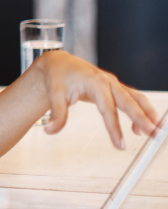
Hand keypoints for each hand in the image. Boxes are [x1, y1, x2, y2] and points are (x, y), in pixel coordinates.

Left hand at [33, 50, 159, 147]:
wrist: (59, 63)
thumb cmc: (58, 77)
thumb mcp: (54, 95)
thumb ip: (56, 115)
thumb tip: (50, 131)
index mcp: (94, 82)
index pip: (107, 108)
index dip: (114, 127)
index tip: (120, 144)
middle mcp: (108, 81)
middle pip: (129, 101)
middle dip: (143, 119)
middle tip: (153, 135)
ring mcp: (113, 83)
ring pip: (137, 98)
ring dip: (148, 113)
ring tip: (157, 131)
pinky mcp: (115, 87)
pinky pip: (133, 98)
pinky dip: (141, 110)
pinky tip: (140, 128)